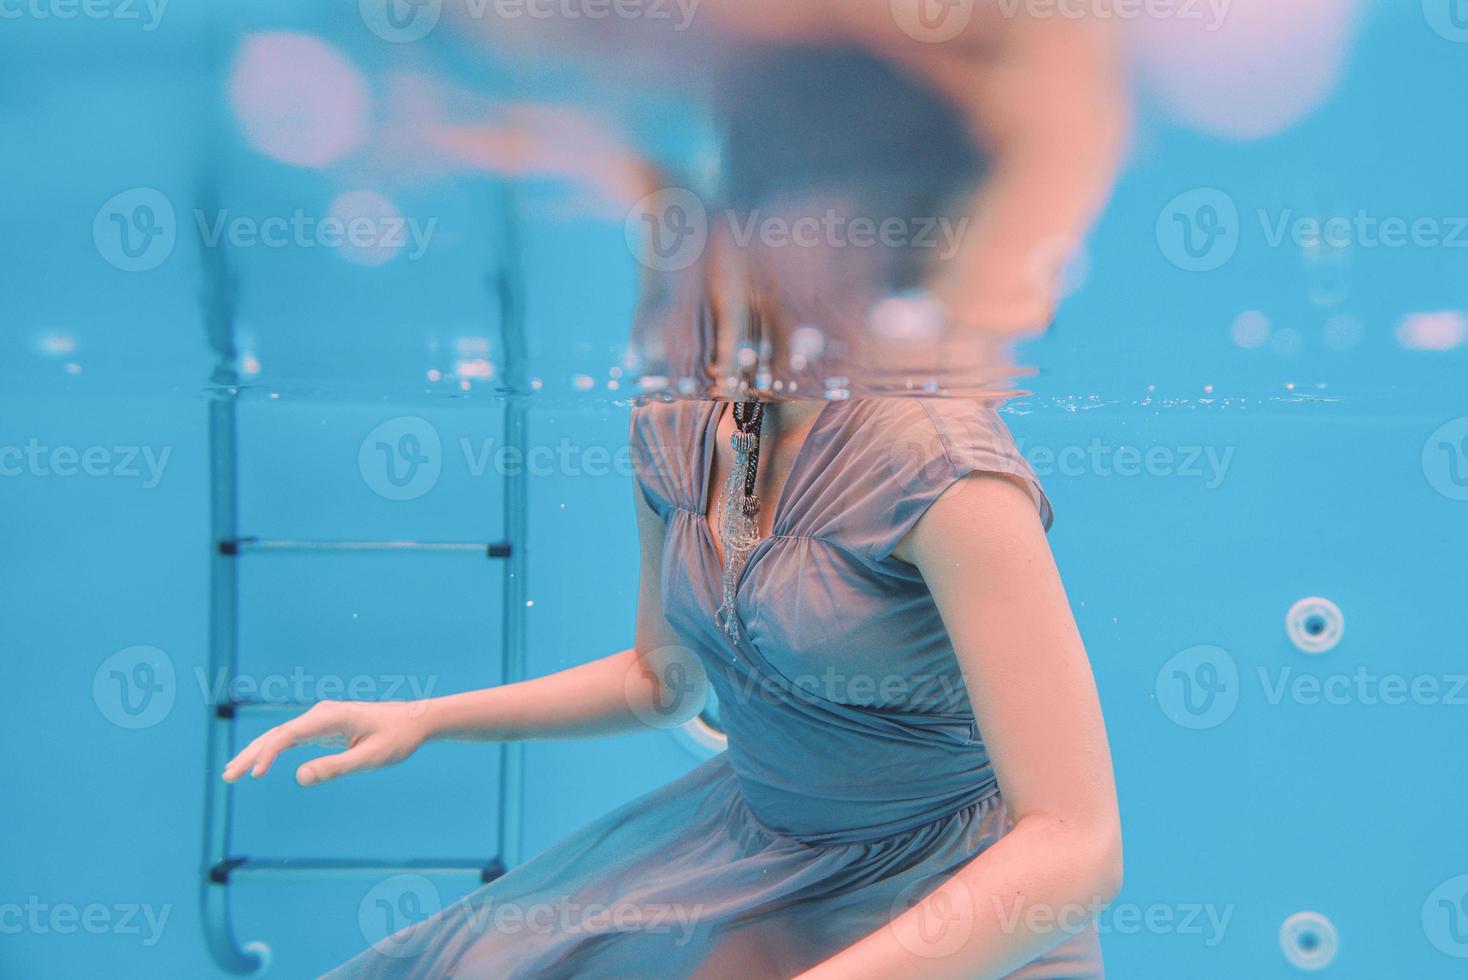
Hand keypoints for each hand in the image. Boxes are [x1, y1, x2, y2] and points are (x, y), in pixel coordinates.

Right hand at [221, 699, 431, 786]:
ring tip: (232, 774)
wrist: (414, 721)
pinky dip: (272, 751)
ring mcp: (319, 719)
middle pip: (277, 733)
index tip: (255, 773)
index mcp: (331, 716)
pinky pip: (290, 739)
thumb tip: (299, 777)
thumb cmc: (396, 739)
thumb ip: (336, 767)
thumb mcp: (370, 757)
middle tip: (228, 777)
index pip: (289, 734)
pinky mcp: (321, 728)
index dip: (269, 753)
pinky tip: (258, 765)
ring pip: (279, 736)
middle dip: (251, 754)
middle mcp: (321, 713)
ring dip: (256, 753)